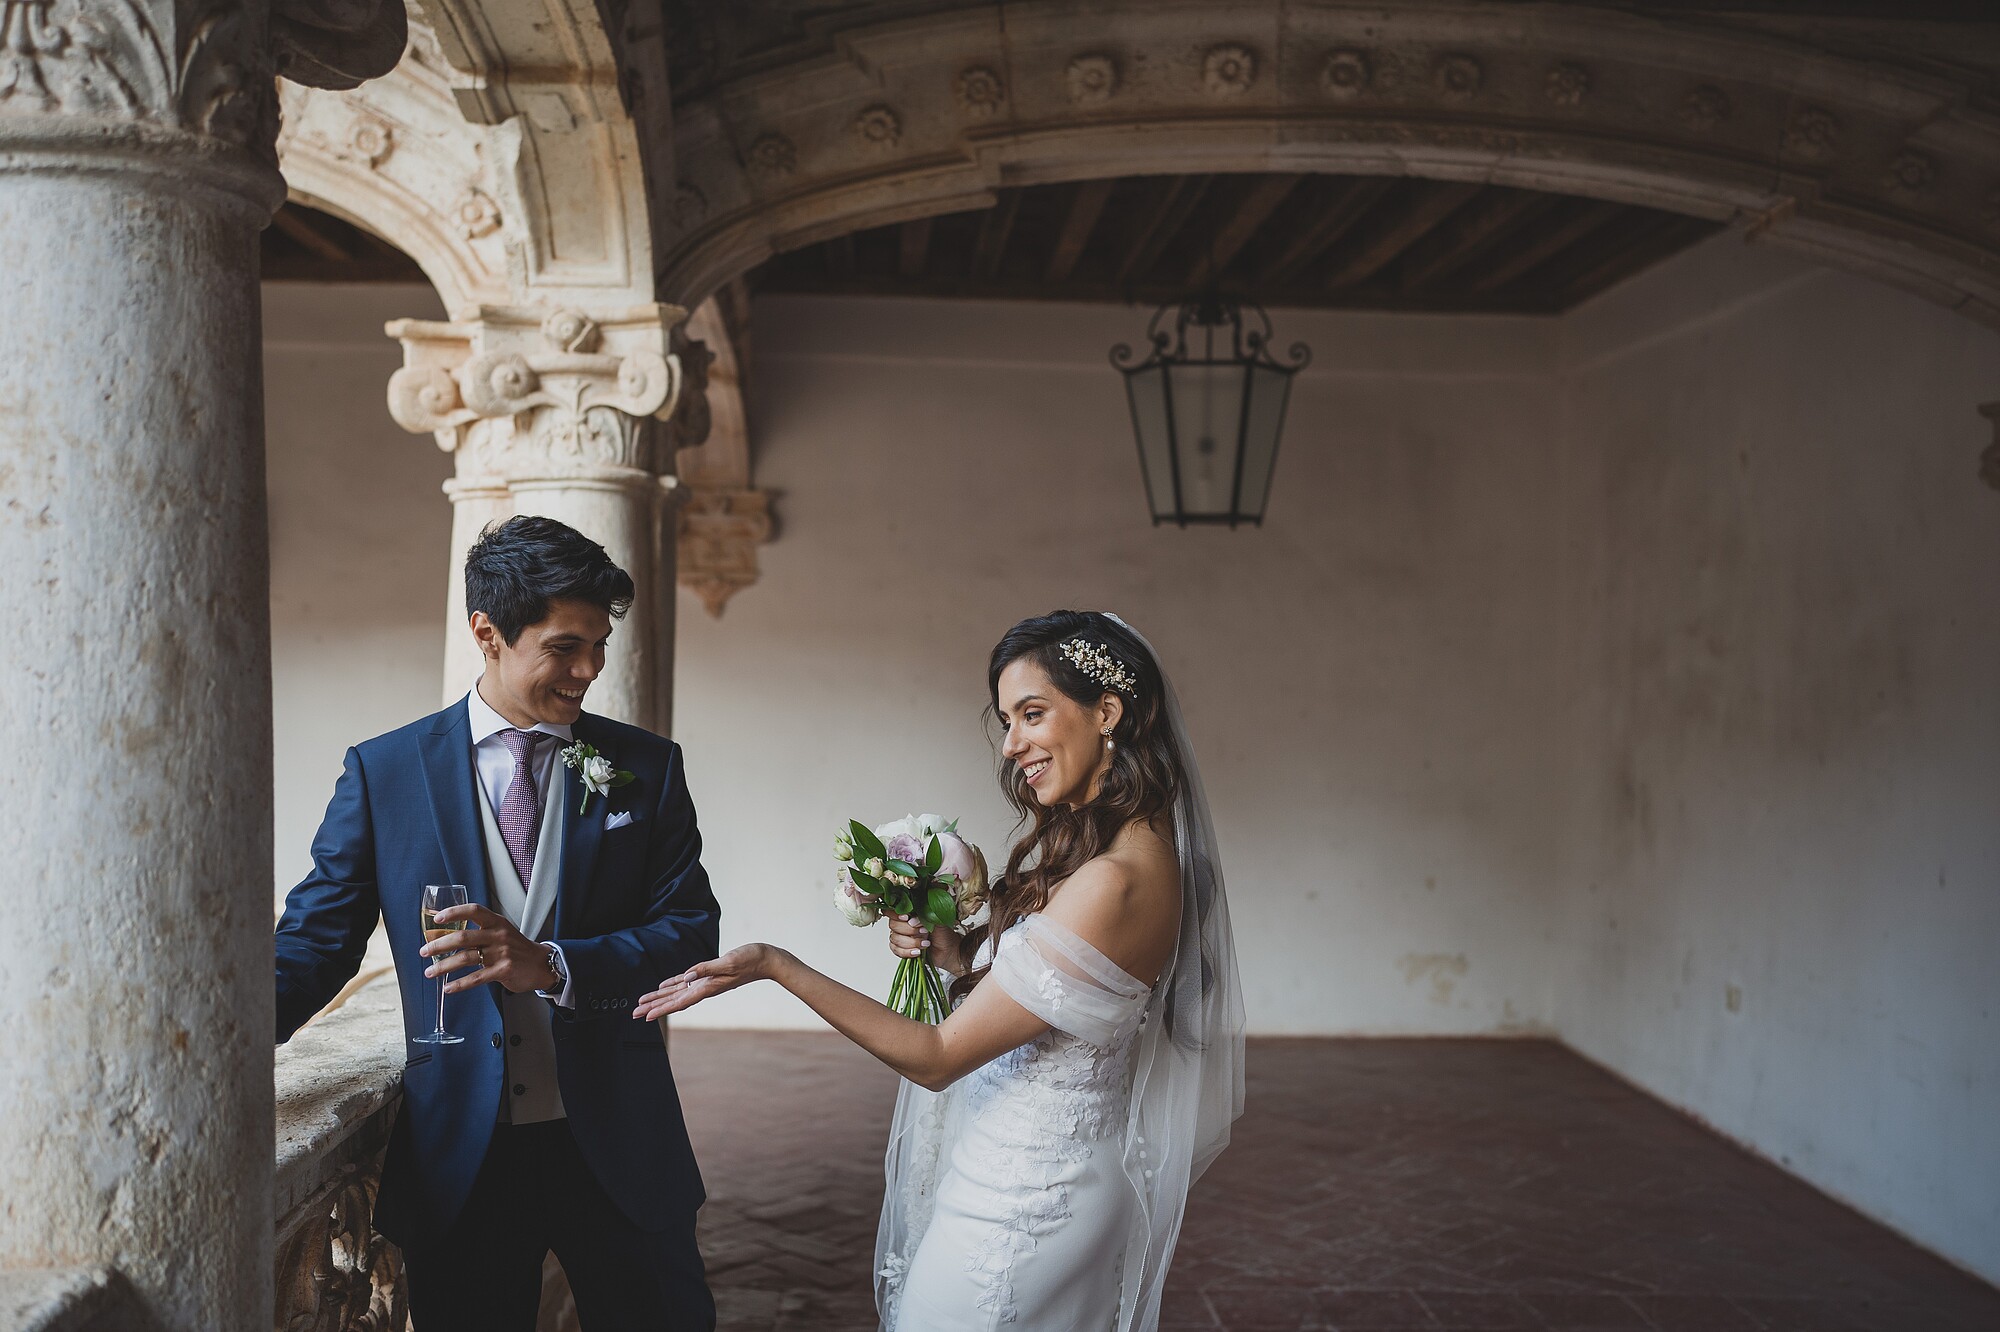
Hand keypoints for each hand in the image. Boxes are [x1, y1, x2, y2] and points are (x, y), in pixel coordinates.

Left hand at [421, 904, 559, 995]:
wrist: (542, 964)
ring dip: (443, 966)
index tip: (437, 919)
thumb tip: (449, 936)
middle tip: (424, 951)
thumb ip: (481, 932)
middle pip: (463, 936)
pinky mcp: (503, 971)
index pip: (474, 910)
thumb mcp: (503, 932)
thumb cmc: (517, 949)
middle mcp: (498, 935)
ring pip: (466, 958)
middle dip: (439, 944)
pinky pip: (476, 978)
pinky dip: (459, 984)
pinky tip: (448, 988)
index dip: (454, 912)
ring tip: (430, 972)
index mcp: (497, 922)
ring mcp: (501, 953)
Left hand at [633, 944, 779, 1019]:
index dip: (661, 1009)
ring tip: (643, 1003)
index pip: (679, 1001)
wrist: (767, 960)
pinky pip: (685, 983)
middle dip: (653, 1006)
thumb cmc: (750, 959)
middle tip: (635, 1014)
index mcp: (707, 987)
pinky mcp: (709, 975)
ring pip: (677, 993)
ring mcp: (706, 982)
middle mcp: (704, 988)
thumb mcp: (729, 962)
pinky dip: (672, 986)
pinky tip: (664, 987)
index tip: (646, 1016)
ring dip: (659, 998)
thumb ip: (708, 969)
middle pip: (673, 1000)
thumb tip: (688, 976)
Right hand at [889, 913, 966, 975]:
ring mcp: (902, 937)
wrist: (949, 951)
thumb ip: (925, 915)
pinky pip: (897, 951)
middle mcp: (904, 924)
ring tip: (925, 943)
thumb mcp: (938, 920)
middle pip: (893, 925)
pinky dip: (907, 952)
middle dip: (909, 930)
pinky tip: (918, 951)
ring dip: (911, 942)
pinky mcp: (903, 950)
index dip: (896, 914)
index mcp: (910, 913)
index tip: (906, 917)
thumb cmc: (944, 934)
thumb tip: (912, 919)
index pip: (893, 910)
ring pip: (895, 939)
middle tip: (924, 932)